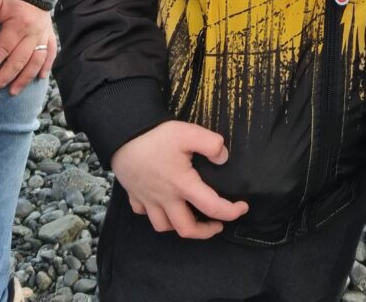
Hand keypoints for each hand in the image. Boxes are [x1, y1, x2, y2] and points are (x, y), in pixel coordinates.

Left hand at [0, 0, 55, 95]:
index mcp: (20, 24)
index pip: (2, 50)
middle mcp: (34, 32)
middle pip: (18, 61)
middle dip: (2, 78)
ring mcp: (44, 33)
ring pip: (35, 62)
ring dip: (24, 79)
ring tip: (12, 92)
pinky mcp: (49, 32)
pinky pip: (50, 52)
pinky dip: (46, 66)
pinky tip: (40, 78)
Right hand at [111, 121, 248, 238]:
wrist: (123, 135)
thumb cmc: (156, 136)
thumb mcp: (189, 133)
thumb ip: (211, 144)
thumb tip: (223, 157)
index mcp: (183, 185)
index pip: (212, 206)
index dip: (231, 211)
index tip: (243, 207)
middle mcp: (165, 198)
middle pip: (186, 229)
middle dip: (205, 232)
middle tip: (217, 224)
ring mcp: (148, 199)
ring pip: (163, 226)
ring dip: (179, 226)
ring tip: (191, 216)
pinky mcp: (135, 195)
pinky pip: (145, 214)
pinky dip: (155, 214)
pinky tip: (162, 205)